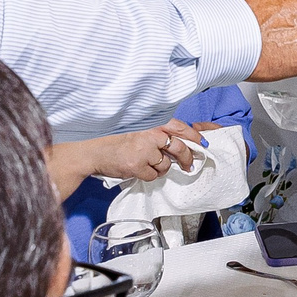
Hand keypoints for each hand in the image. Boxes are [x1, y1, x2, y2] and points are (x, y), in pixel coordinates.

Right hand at [82, 121, 203, 182]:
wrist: (93, 150)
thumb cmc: (114, 139)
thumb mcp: (137, 128)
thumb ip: (157, 132)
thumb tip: (179, 141)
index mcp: (151, 122)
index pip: (180, 127)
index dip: (195, 135)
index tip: (204, 142)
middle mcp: (150, 133)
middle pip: (180, 147)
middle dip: (187, 158)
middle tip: (188, 164)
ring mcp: (145, 150)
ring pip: (166, 164)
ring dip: (161, 167)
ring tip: (147, 164)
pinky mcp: (138, 165)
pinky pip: (154, 175)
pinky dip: (149, 175)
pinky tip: (139, 169)